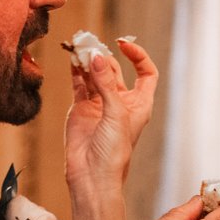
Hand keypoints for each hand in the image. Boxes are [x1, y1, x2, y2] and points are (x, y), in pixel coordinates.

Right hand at [63, 38, 156, 191]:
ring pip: (95, 74)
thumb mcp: (116, 114)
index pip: (146, 73)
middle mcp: (120, 102)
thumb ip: (105, 84)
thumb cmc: (113, 153)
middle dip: (104, 56)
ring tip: (79, 48)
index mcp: (139, 104)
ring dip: (88, 61)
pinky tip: (73, 59)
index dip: (138, 56)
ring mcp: (99, 104)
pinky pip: (80, 84)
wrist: (91, 176)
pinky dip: (76, 71)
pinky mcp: (81, 108)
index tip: (123, 44)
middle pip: (115, 70)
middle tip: (90, 46)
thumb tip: (96, 57)